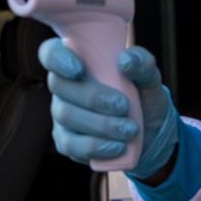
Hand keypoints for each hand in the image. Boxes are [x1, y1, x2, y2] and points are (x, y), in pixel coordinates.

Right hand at [38, 39, 179, 179]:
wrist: (149, 132)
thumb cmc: (142, 96)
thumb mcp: (149, 77)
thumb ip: (142, 63)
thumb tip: (125, 61)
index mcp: (77, 60)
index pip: (51, 53)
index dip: (58, 58)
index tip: (79, 69)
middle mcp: (64, 86)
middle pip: (59, 85)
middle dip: (92, 97)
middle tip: (124, 106)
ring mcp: (62, 113)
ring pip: (66, 115)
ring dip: (100, 124)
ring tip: (130, 130)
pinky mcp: (66, 141)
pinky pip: (71, 145)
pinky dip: (96, 146)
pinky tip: (118, 147)